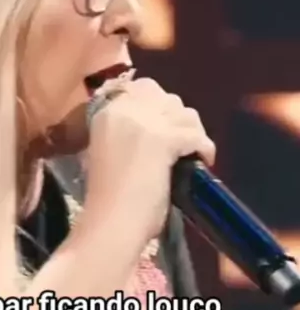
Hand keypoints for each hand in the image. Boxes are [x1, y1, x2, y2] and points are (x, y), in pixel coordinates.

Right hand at [83, 78, 215, 241]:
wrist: (110, 222)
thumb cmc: (105, 199)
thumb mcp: (105, 151)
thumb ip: (124, 133)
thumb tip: (152, 130)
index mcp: (105, 112)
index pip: (140, 87)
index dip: (157, 104)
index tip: (165, 124)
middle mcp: (124, 108)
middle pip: (164, 95)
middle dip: (176, 116)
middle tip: (180, 140)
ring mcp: (144, 122)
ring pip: (184, 112)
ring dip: (192, 131)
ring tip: (192, 152)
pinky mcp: (164, 139)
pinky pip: (196, 135)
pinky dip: (205, 148)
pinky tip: (204, 162)